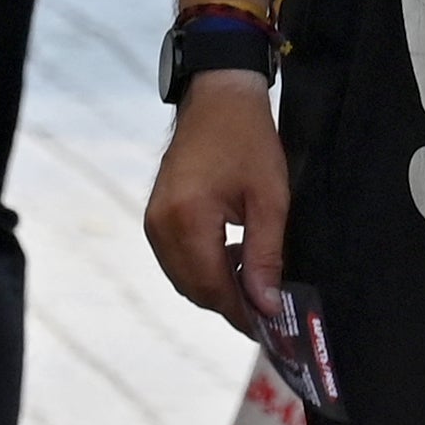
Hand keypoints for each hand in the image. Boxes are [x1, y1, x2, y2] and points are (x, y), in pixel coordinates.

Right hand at [145, 72, 287, 337]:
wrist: (217, 96)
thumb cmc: (249, 139)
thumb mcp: (270, 198)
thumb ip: (265, 255)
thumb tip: (267, 305)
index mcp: (187, 219)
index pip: (212, 288)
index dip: (242, 313)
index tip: (271, 328)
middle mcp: (161, 226)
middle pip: (194, 289)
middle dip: (230, 304)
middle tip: (268, 311)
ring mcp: (153, 221)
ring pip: (184, 278)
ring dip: (217, 287)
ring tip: (255, 282)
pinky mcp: (155, 216)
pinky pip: (177, 260)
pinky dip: (204, 268)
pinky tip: (233, 258)